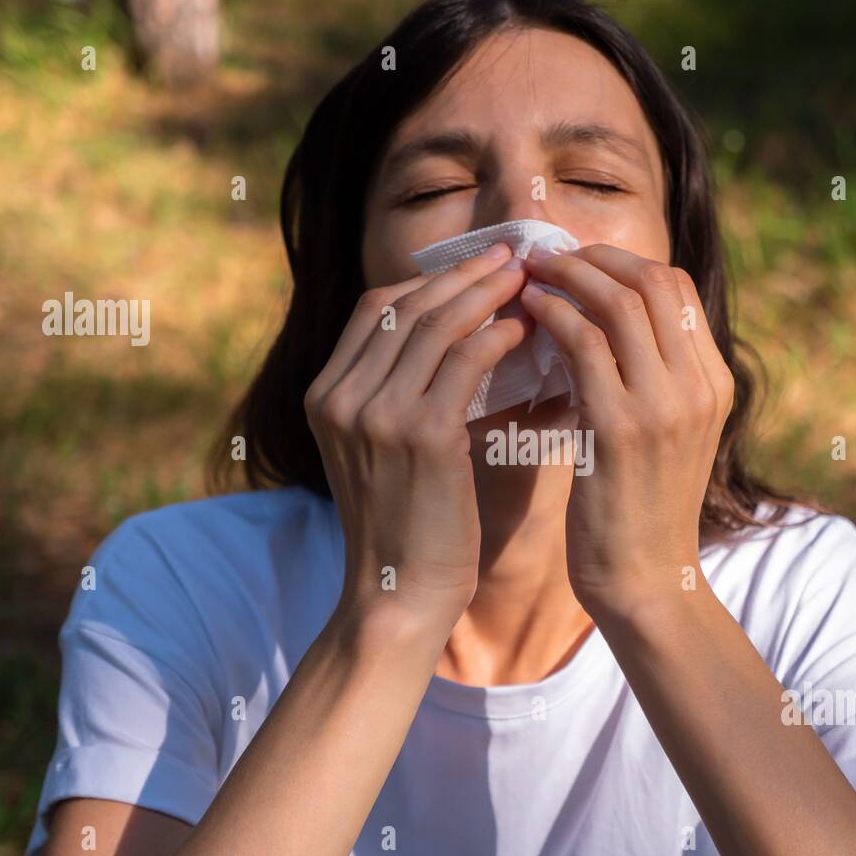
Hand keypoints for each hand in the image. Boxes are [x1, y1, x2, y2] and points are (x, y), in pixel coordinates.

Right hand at [305, 244, 527, 631]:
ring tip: (529, 282)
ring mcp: (375, 414)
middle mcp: (340, 397)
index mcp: (325, 396)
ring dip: (487, 294)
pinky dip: (497, 336)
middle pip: (405, 303)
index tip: (477, 267)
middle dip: (463, 274)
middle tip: (512, 257)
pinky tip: (524, 330)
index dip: (429, 279)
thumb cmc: (407, 530)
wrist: (398, 598)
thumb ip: (398, 398)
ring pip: (435, 324)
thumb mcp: (383, 454)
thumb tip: (452, 343)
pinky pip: (464, 362)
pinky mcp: (419, 436)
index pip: (374, 307)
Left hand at [519, 244, 733, 614]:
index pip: (675, 288)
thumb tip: (605, 325)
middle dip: (593, 258)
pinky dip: (553, 317)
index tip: (577, 261)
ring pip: (619, 302)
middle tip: (545, 256)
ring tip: (529, 275)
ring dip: (567, 277)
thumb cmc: (638, 510)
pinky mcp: (620, 428)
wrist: (644, 580)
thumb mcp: (664, 435)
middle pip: (652, 282)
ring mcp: (664, 406)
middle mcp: (698, 387)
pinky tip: (527, 314)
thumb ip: (651, 380)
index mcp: (713, 383)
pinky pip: (585, 345)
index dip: (623, 261)